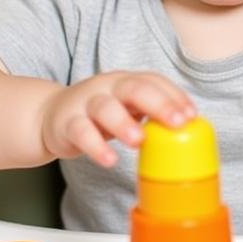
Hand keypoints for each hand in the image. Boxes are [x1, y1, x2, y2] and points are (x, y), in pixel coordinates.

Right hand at [39, 72, 195, 167]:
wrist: (51, 115)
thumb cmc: (101, 113)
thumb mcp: (127, 108)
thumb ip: (152, 114)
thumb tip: (190, 131)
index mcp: (127, 82)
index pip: (154, 81)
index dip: (174, 96)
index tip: (191, 115)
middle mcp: (108, 87)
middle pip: (134, 88)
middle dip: (159, 104)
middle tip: (178, 122)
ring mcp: (86, 103)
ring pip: (105, 108)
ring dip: (124, 124)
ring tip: (139, 141)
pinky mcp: (67, 123)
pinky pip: (81, 132)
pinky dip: (96, 147)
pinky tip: (109, 160)